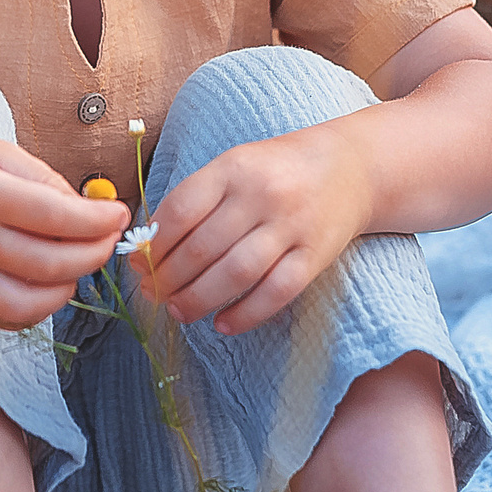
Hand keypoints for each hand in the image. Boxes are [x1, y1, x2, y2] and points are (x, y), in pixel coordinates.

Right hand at [0, 133, 127, 329]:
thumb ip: (43, 179)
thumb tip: (89, 210)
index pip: (55, 215)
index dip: (98, 219)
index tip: (121, 214)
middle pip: (51, 262)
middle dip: (95, 252)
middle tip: (109, 237)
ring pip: (34, 301)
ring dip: (71, 284)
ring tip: (78, 259)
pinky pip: (10, 317)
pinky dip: (40, 307)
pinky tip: (49, 282)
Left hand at [132, 127, 371, 334]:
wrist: (351, 167)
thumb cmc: (277, 170)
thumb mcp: (234, 167)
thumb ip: (196, 201)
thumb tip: (150, 248)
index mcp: (233, 168)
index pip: (181, 211)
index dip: (155, 244)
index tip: (140, 264)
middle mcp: (262, 195)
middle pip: (203, 248)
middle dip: (170, 279)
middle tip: (153, 294)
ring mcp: (291, 226)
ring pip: (235, 274)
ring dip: (199, 300)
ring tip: (179, 312)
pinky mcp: (315, 256)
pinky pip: (275, 293)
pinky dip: (245, 314)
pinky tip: (222, 325)